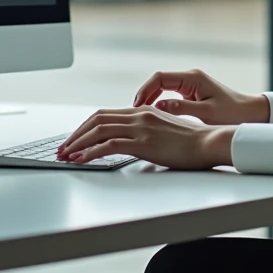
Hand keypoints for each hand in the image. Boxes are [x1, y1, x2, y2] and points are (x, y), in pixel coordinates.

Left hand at [57, 106, 234, 168]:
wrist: (209, 143)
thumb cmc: (192, 143)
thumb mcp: (165, 132)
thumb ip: (146, 132)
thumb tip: (129, 143)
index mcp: (143, 111)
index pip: (105, 114)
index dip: (85, 126)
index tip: (74, 139)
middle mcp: (139, 115)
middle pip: (97, 119)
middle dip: (76, 134)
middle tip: (63, 148)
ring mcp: (140, 128)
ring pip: (98, 130)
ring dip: (77, 143)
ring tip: (66, 155)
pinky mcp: (143, 142)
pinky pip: (108, 145)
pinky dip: (89, 152)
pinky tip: (81, 160)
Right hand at [132, 69, 268, 125]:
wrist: (250, 114)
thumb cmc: (232, 113)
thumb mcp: (206, 113)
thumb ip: (181, 109)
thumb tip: (158, 106)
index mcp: (192, 78)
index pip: (160, 78)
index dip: (145, 90)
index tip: (136, 105)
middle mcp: (190, 77)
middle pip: (159, 81)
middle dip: (144, 94)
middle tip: (133, 112)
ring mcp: (191, 84)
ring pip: (163, 87)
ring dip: (151, 98)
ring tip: (140, 114)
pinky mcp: (192, 92)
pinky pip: (170, 93)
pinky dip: (159, 101)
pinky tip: (154, 115)